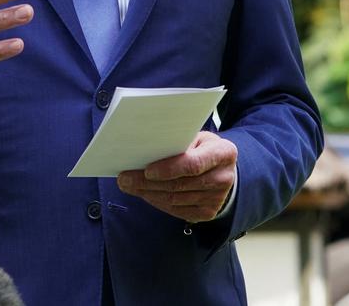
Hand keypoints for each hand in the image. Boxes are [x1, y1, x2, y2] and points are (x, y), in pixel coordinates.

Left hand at [116, 131, 237, 222]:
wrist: (223, 170)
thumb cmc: (203, 148)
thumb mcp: (197, 137)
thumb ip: (179, 142)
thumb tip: (146, 149)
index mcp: (223, 153)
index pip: (193, 164)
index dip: (168, 169)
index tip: (147, 170)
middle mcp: (223, 178)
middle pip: (180, 184)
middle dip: (148, 183)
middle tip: (125, 179)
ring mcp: (217, 199)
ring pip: (175, 199)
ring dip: (149, 194)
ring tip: (129, 186)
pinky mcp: (208, 213)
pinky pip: (177, 210)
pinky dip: (158, 202)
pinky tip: (145, 194)